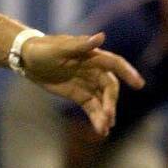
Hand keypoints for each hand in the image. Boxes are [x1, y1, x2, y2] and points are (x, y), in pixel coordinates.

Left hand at [22, 33, 144, 138]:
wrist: (28, 59)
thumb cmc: (43, 49)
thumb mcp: (59, 48)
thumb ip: (80, 45)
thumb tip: (101, 37)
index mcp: (92, 56)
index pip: (115, 64)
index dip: (127, 73)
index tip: (139, 85)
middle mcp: (94, 70)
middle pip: (109, 87)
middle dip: (110, 102)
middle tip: (108, 118)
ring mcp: (87, 83)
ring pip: (101, 100)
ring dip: (105, 114)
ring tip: (105, 129)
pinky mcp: (78, 94)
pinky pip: (91, 107)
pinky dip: (96, 117)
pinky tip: (100, 130)